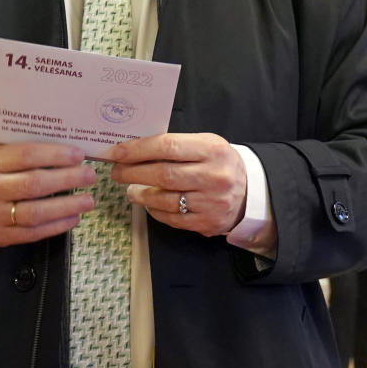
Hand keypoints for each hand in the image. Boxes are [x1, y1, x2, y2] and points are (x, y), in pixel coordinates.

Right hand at [0, 142, 95, 248]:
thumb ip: (21, 152)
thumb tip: (65, 148)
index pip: (26, 155)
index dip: (55, 155)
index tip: (78, 155)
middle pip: (33, 184)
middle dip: (66, 179)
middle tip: (89, 176)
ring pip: (35, 212)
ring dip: (66, 206)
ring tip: (88, 200)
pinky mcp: (1, 236)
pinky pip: (33, 232)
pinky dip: (57, 225)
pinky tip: (73, 217)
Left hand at [108, 133, 246, 236]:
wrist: (249, 192)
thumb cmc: (219, 164)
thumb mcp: (205, 145)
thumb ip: (176, 146)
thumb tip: (133, 150)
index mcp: (212, 149)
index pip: (168, 146)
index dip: (138, 150)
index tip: (117, 152)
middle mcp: (214, 176)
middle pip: (163, 174)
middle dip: (133, 172)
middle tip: (116, 171)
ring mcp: (211, 202)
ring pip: (165, 199)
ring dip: (140, 194)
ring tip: (130, 190)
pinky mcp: (208, 222)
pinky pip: (172, 218)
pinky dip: (155, 210)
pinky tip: (148, 204)